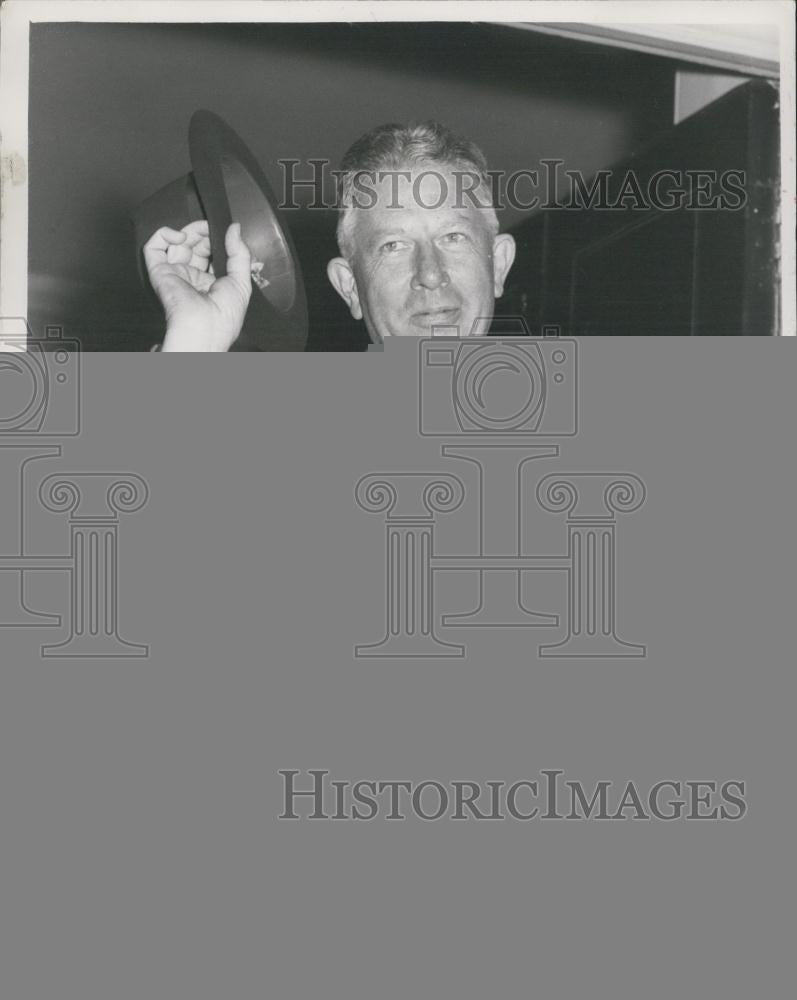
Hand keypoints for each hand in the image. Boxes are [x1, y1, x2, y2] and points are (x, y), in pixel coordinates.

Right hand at [143, 220, 252, 351]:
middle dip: (202, 233)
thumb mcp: (242, 281)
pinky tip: (179, 236)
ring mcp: (175, 274)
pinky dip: (163, 235)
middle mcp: (193, 278)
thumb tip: (235, 228)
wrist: (205, 327)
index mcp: (212, 282)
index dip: (216, 239)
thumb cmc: (224, 315)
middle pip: (194, 245)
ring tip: (197, 231)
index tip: (223, 232)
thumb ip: (240, 252)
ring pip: (176, 243)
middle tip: (209, 228)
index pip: (211, 253)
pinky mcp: (159, 272)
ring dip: (187, 231)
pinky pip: (153, 248)